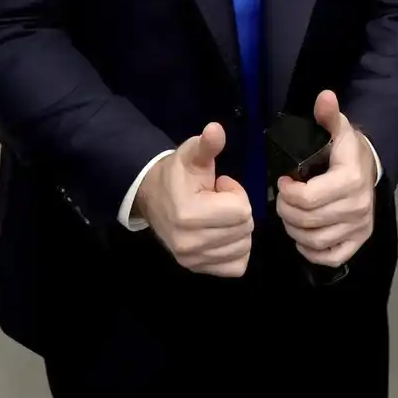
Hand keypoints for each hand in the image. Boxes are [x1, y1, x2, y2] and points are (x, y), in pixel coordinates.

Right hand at [134, 122, 252, 277]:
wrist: (152, 196)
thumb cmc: (178, 174)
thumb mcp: (192, 154)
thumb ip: (207, 145)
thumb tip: (215, 129)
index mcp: (190, 214)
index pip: (242, 210)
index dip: (236, 193)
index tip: (221, 186)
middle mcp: (189, 242)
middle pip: (245, 228)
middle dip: (238, 210)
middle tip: (219, 200)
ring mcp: (191, 259)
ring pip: (243, 247)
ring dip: (238, 230)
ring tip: (218, 215)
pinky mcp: (195, 268)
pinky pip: (236, 266)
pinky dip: (236, 250)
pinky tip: (222, 234)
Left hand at [275, 90, 375, 268]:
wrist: (369, 169)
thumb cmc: (345, 150)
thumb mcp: (337, 129)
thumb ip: (327, 115)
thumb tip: (324, 96)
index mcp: (350, 180)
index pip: (307, 198)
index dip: (287, 192)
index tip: (284, 181)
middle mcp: (357, 207)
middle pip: (306, 220)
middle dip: (286, 210)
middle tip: (284, 199)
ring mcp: (359, 227)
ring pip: (312, 240)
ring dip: (294, 229)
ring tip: (292, 213)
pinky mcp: (357, 242)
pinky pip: (327, 256)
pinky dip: (310, 250)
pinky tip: (305, 233)